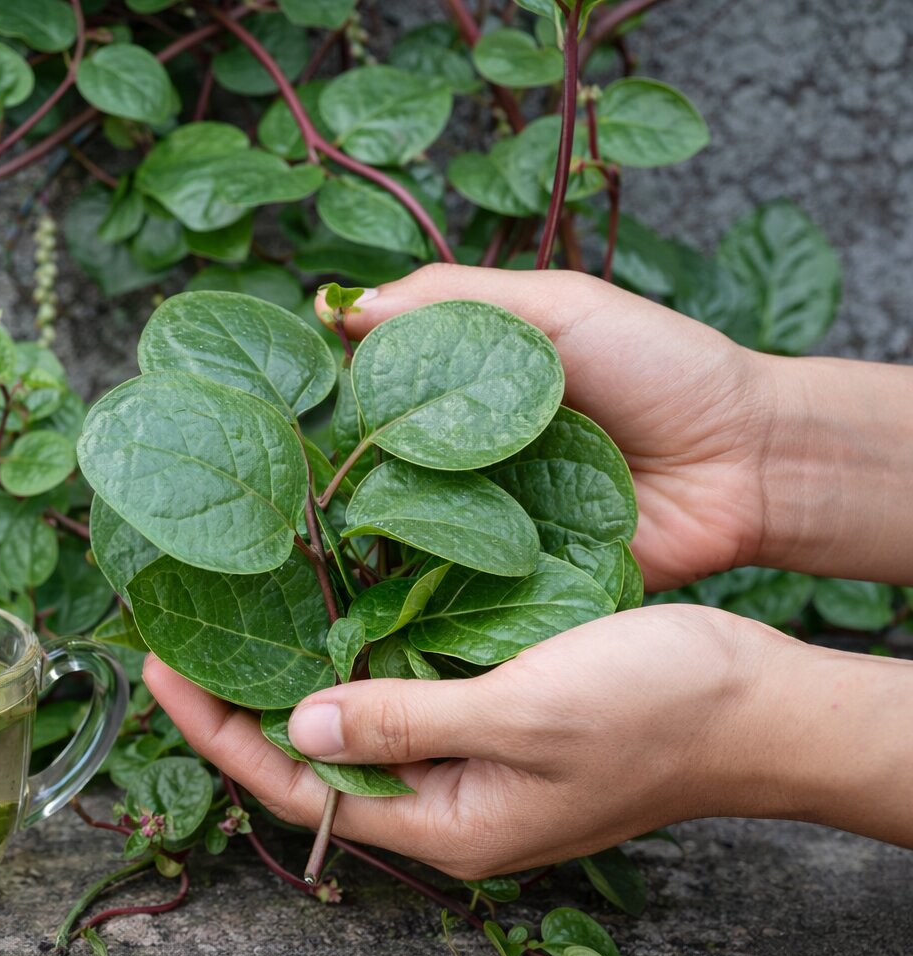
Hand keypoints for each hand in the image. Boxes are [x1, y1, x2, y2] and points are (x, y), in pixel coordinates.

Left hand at [145, 604, 870, 877]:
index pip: (299, 789)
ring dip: (297, 678)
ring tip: (234, 620)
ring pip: (357, 728)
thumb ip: (405, 722)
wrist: (763, 704)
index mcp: (447, 825)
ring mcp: (474, 769)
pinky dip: (360, 659)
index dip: (220, 730)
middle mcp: (448, 806)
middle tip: (179, 637)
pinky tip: (333, 613)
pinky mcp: (498, 726)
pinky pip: (405, 699)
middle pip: (315, 763)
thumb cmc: (655, 712)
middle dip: (243, 705)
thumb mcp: (519, 714)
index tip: (159, 669)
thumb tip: (301, 727)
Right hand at [320, 266, 777, 589]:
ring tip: (322, 530)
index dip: (333, 391)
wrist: (746, 462)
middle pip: (375, 462)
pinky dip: (422, 578)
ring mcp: (484, 517)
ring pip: (403, 525)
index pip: (375, 386)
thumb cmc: (660, 365)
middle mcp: (463, 451)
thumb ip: (453, 299)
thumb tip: (340, 306)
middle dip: (338, 466)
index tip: (283, 393)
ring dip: (372, 525)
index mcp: (466, 382)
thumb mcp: (557, 304)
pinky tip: (378, 577)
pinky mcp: (511, 575)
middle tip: (291, 474)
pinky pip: (453, 581)